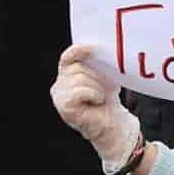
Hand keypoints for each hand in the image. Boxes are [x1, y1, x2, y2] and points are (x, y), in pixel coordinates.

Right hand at [51, 44, 142, 173]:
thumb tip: (98, 50)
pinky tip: (97, 102)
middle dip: (97, 76)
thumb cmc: (108, 101)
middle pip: (78, 67)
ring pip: (80, 78)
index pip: (68, 57)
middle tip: (107, 88)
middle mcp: (58, 85)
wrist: (114, 125)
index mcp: (65, 75)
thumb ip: (94, 65)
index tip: (95, 49)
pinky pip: (80, 90)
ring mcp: (59, 96)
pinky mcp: (64, 106)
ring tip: (101, 98)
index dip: (79, 50)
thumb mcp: (102, 78)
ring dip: (97, 87)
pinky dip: (94, 94)